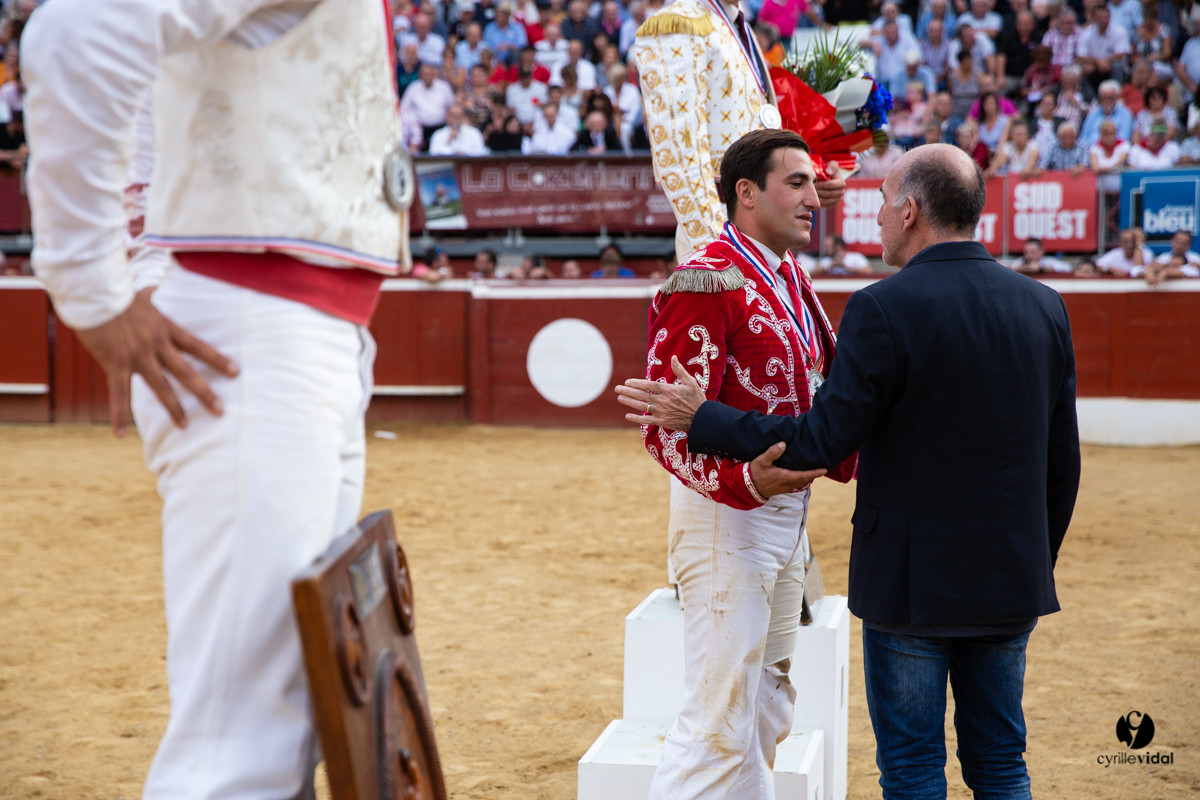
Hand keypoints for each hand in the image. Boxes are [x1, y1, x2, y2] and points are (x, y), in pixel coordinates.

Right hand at [75, 287, 238, 437]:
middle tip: (221, 410)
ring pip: (161, 387)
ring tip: (186, 426)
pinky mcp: (116, 364)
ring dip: (174, 408)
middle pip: (187, 372)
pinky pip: (119, 394)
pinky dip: (120, 415)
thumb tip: (161, 282)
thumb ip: (156, 296)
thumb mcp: (144, 294)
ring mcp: (138, 356)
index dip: (217, 360)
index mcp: (165, 328)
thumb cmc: (116, 291)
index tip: (235, 372)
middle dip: (205, 392)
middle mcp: (157, 345)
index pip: (198, 346)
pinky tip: (121, 434)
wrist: (94, 293)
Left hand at [616, 355, 704, 430]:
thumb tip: (673, 357)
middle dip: (628, 391)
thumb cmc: (697, 399)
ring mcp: (661, 412)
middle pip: (641, 395)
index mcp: (669, 390)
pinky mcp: (662, 422)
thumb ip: (680, 370)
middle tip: (617, 389)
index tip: (627, 382)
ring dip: (629, 402)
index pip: (648, 385)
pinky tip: (627, 415)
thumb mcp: (690, 382)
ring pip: (642, 406)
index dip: (636, 383)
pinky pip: (646, 420)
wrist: (702, 419)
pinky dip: (636, 418)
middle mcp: (663, 401)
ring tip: (620, 398)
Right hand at [749, 442, 826, 497]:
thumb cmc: (755, 473)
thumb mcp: (761, 461)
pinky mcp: (782, 488)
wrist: (748, 487)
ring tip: (814, 471)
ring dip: (808, 477)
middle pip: (805, 480)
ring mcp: (785, 487)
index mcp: (785, 477)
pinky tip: (801, 475)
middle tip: (822, 468)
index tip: (824, 469)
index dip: (815, 472)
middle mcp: (787, 484)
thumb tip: (783, 444)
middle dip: (814, 475)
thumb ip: (772, 452)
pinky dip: (801, 480)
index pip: (804, 475)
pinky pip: (796, 485)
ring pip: (801, 483)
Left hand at [816, 161, 844, 208]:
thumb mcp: (831, 165)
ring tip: (812, 193)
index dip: (824, 185)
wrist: (825, 178)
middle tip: (812, 189)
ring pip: (827, 201)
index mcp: (841, 183)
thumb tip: (828, 172)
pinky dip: (819, 202)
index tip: (816, 184)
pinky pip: (825, 205)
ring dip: (818, 197)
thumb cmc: (828, 170)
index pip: (833, 185)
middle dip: (820, 191)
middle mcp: (841, 192)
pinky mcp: (832, 204)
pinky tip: (813, 198)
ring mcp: (837, 199)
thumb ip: (832, 166)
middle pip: (830, 194)